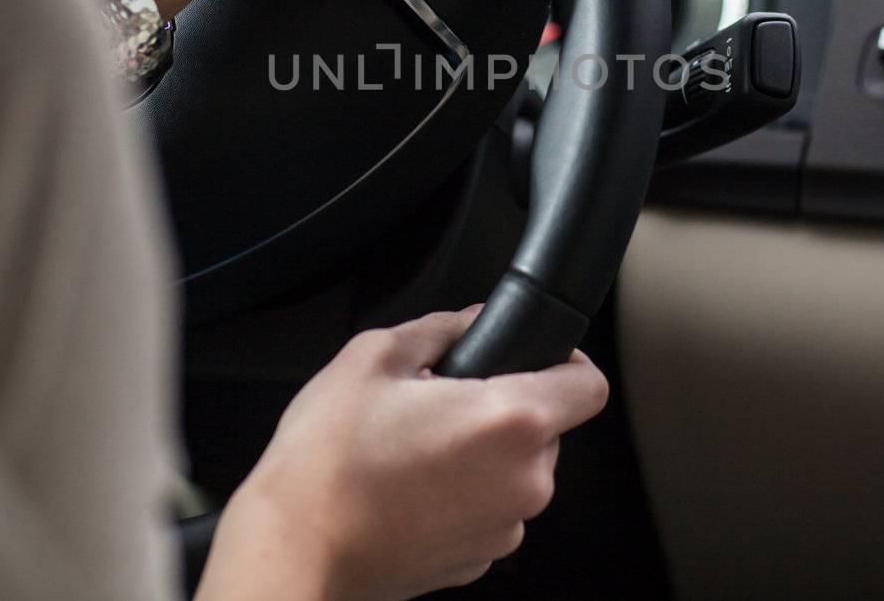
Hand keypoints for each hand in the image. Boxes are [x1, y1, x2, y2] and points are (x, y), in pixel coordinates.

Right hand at [195, 306, 609, 600]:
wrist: (293, 549)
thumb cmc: (326, 464)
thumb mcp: (373, 358)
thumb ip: (440, 327)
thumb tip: (470, 322)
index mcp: (510, 421)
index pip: (589, 384)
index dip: (565, 360)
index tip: (535, 356)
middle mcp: (523, 482)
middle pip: (546, 427)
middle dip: (503, 407)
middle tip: (439, 402)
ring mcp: (502, 529)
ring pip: (514, 471)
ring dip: (480, 455)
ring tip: (413, 448)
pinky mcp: (477, 561)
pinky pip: (488, 510)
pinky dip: (461, 495)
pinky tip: (408, 487)